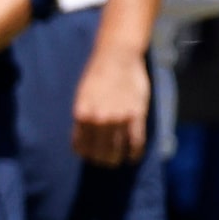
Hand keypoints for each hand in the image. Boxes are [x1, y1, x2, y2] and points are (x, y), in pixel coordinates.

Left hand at [72, 50, 149, 166]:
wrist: (117, 58)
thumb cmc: (97, 76)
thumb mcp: (82, 97)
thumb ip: (84, 117)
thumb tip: (84, 138)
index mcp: (82, 114)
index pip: (82, 146)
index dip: (86, 155)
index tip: (89, 157)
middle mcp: (98, 119)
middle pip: (99, 151)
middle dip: (101, 160)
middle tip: (104, 162)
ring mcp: (119, 118)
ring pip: (117, 149)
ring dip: (116, 159)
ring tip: (117, 162)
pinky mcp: (136, 115)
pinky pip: (136, 141)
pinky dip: (134, 153)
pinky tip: (133, 158)